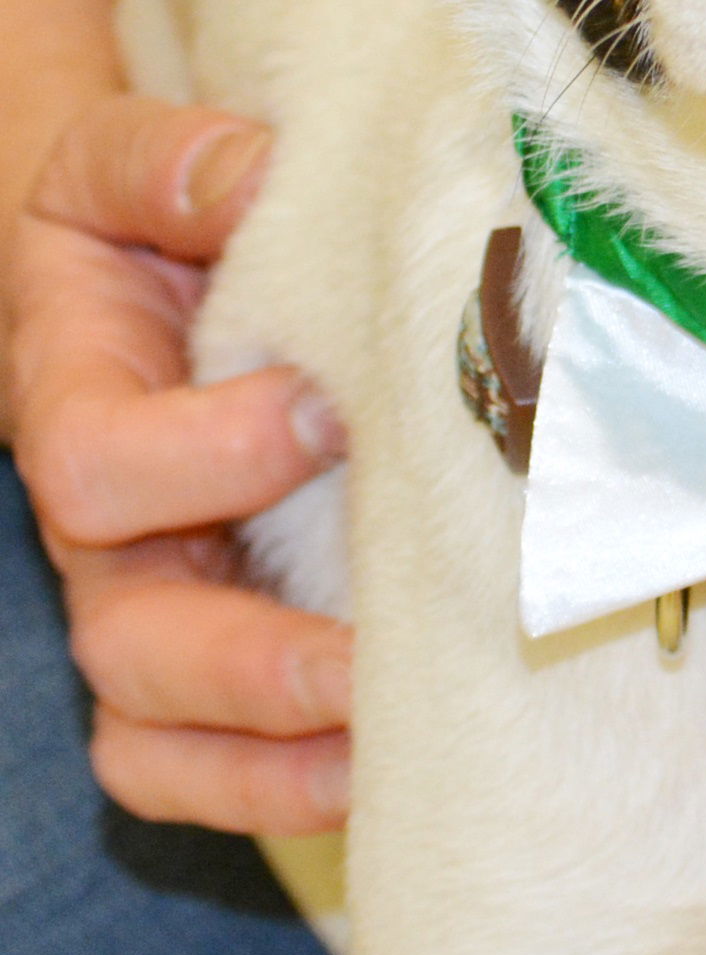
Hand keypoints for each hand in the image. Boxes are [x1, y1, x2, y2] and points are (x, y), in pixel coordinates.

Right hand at [11, 93, 352, 836]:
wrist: (147, 271)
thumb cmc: (151, 224)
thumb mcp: (134, 161)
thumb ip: (173, 162)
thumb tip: (252, 179)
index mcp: (72, 401)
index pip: (95, 463)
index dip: (207, 454)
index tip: (325, 412)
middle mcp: (102, 533)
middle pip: (127, 641)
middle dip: (250, 663)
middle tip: (370, 649)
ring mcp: (148, 610)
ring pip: (153, 736)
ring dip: (269, 758)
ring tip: (382, 745)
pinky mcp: (201, 668)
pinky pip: (193, 773)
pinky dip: (272, 793)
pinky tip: (374, 772)